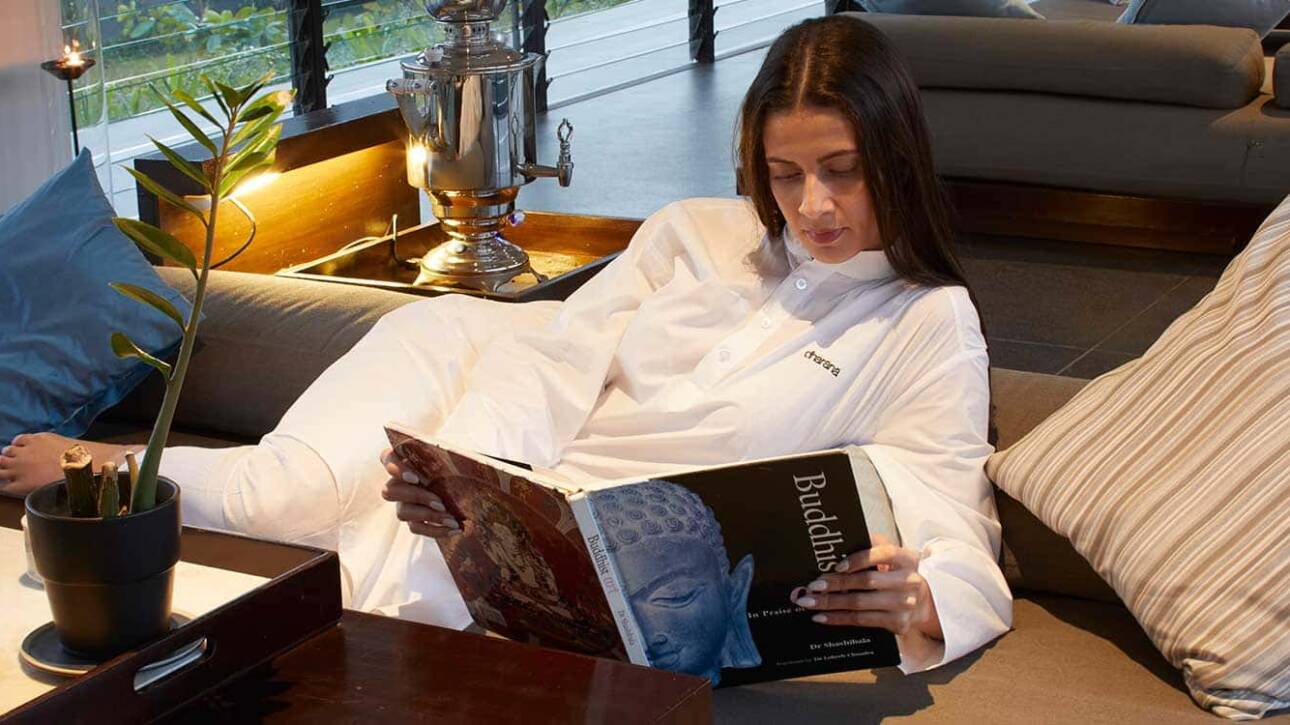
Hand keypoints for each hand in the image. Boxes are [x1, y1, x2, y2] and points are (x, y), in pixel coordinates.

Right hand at [379, 447, 460, 538]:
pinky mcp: (413, 519)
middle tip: (439, 502)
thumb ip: (456, 454)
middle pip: (391, 491)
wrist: (468, 485)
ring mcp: (403, 502)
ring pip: (402, 513)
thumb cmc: (458, 464)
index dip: (395, 468)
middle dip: (416, 497)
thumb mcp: (458, 456)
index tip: (415, 478)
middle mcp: (398, 481)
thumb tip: (473, 460)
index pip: (387, 457)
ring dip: (428, 516)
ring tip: (451, 519)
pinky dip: (436, 530)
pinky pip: (416, 527)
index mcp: (406, 459)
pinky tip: (456, 529)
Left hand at [790, 533, 941, 639]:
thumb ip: (872, 546)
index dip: (859, 559)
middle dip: (836, 584)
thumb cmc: (900, 573)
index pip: (883, 554)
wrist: (928, 600)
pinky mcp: (899, 623)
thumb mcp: (894, 556)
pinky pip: (862, 621)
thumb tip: (840, 543)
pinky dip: (839, 619)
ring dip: (831, 604)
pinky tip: (821, 616)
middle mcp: (908, 581)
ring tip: (809, 602)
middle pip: (867, 582)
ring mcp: (905, 605)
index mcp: (906, 559)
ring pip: (861, 604)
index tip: (837, 565)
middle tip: (812, 585)